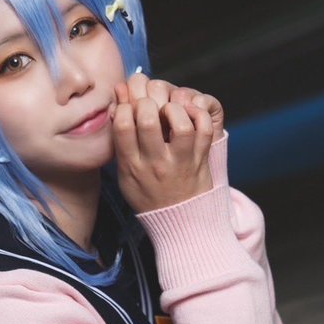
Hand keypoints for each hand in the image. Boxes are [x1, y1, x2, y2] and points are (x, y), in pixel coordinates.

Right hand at [110, 74, 223, 213]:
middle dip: (145, 101)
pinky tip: (189, 113)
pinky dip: (199, 114)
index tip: (128, 107)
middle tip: (149, 104)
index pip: (122, 126)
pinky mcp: (201, 159)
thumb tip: (118, 100)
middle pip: (148, 120)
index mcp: (132, 166)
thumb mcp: (126, 174)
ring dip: (174, 108)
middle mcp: (156, 163)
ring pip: (180, 124)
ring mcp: (181, 161)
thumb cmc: (148, 194)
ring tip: (170, 109)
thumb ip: (121, 141)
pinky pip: (205, 130)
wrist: (180, 222)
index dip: (123, 107)